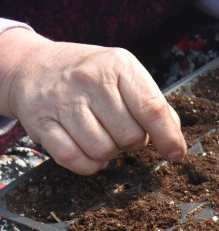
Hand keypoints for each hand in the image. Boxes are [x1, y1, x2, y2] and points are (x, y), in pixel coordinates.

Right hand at [0, 28, 185, 174]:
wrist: (32, 65)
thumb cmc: (90, 74)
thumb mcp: (124, 74)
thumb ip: (152, 102)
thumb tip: (174, 133)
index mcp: (119, 66)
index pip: (152, 108)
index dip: (168, 137)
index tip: (175, 153)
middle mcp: (90, 80)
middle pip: (129, 135)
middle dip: (134, 143)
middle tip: (125, 133)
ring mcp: (62, 101)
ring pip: (102, 150)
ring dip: (110, 154)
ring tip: (105, 138)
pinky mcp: (39, 121)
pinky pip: (73, 159)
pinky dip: (88, 165)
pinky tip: (91, 154)